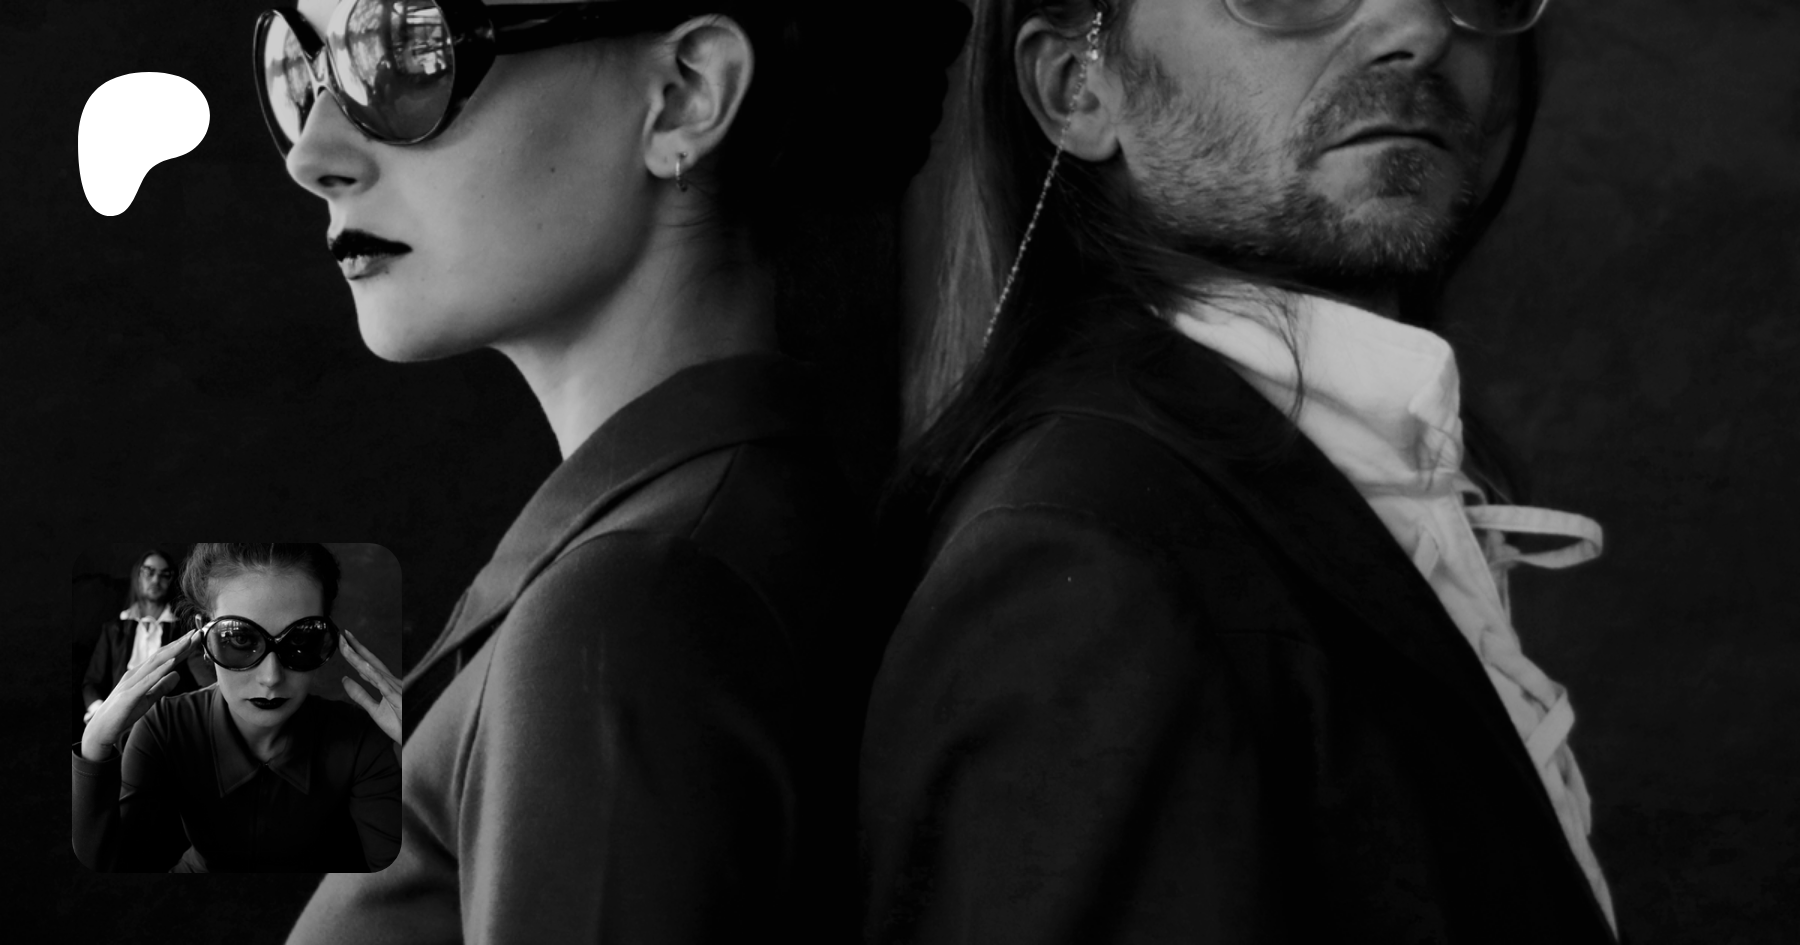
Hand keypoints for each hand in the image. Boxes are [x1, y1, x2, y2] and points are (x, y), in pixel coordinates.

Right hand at [80, 629, 196, 761]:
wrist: (99, 731)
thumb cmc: (121, 714)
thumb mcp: (147, 699)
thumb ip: (161, 686)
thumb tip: (178, 674)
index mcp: (139, 675)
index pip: (162, 657)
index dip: (179, 647)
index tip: (196, 637)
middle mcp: (134, 675)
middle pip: (160, 656)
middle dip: (179, 644)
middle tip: (197, 632)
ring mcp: (130, 684)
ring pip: (154, 664)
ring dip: (173, 651)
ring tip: (188, 642)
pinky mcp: (128, 696)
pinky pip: (147, 681)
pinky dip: (160, 671)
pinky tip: (173, 662)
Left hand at [339, 628, 400, 746]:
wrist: (417, 739)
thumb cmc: (399, 724)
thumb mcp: (374, 710)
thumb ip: (360, 695)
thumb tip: (344, 679)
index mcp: (386, 684)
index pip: (368, 664)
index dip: (356, 652)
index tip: (344, 640)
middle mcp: (391, 683)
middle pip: (371, 662)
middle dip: (356, 648)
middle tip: (342, 634)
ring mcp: (395, 690)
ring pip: (374, 671)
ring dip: (360, 658)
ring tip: (346, 647)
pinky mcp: (398, 700)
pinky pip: (384, 686)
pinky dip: (374, 675)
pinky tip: (364, 666)